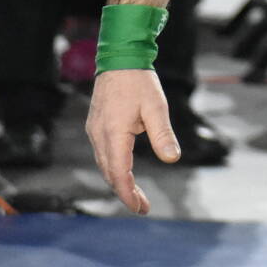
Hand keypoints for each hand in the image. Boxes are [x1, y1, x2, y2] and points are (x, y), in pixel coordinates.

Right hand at [86, 67, 178, 214]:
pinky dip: (113, 167)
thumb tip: (172, 159)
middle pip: (109, 173)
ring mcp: (94, 131)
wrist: (120, 58)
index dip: (128, 193)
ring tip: (136, 194)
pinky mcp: (96, 125)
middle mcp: (99, 135)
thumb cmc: (139, 81)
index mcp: (113, 133)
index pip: (118, 173)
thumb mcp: (157, 107)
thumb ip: (163, 135)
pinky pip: (103, 153)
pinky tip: (124, 171)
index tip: (140, 208)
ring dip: (118, 181)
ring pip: (104, 164)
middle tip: (142, 207)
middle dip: (125, 192)